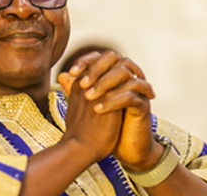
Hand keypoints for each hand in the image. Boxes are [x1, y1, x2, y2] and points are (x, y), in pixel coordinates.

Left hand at [59, 51, 160, 170]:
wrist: (126, 148)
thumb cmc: (109, 126)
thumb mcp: (91, 104)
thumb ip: (79, 89)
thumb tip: (62, 75)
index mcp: (117, 75)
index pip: (103, 57)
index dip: (88, 61)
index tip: (72, 72)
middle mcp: (130, 78)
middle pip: (116, 59)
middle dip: (97, 69)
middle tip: (83, 83)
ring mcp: (139, 90)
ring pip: (126, 74)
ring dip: (105, 83)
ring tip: (88, 97)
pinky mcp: (143, 106)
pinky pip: (131, 96)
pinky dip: (114, 100)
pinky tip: (98, 109)